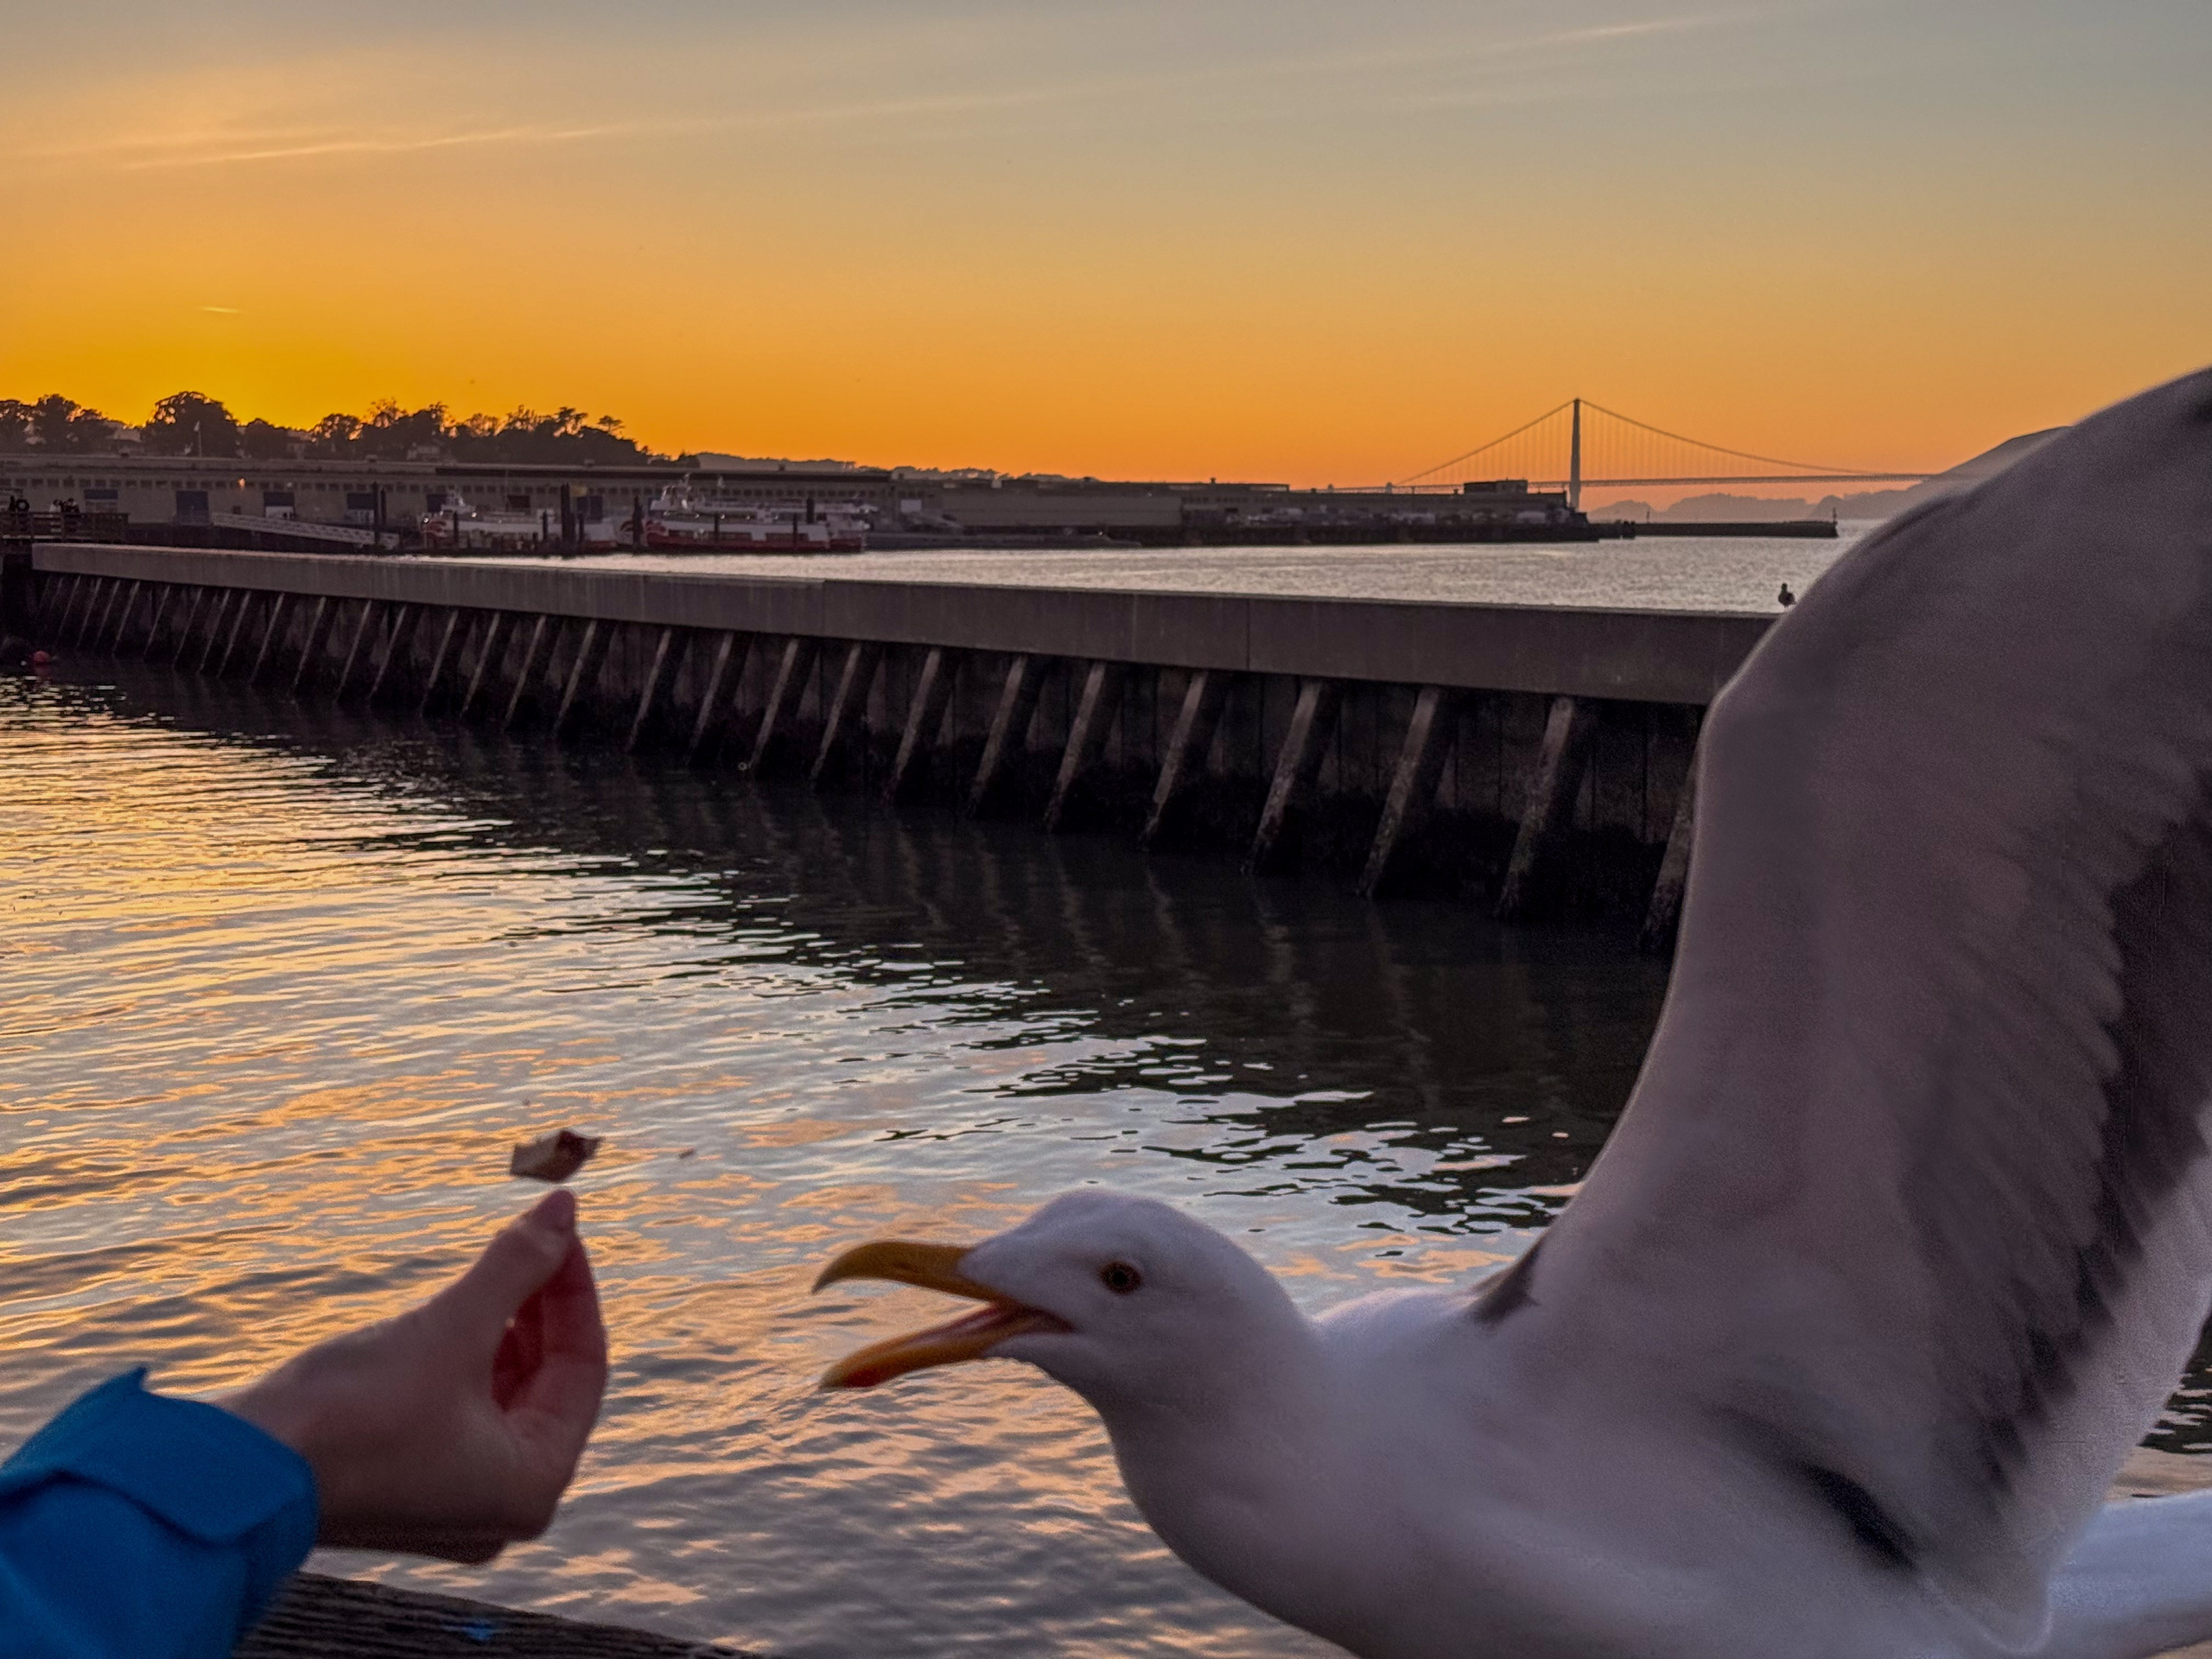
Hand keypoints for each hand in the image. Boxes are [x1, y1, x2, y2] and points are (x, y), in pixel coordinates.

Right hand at [221, 1189, 607, 1562]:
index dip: (575, 1290)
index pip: (584, 1369)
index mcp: (533, 1484)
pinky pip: (460, 1410)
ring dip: (504, 1327)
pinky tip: (453, 1312)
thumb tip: (564, 1207)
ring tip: (494, 1265)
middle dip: (541, 1306)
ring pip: (503, 1394)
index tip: (561, 1228)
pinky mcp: (406, 1483)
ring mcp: (452, 1499)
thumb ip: (516, 1265)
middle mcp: (501, 1504)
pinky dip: (464, 1359)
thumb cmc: (348, 1414)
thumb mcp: (449, 1328)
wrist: (232, 1473)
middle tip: (530, 1237)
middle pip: (547, 1383)